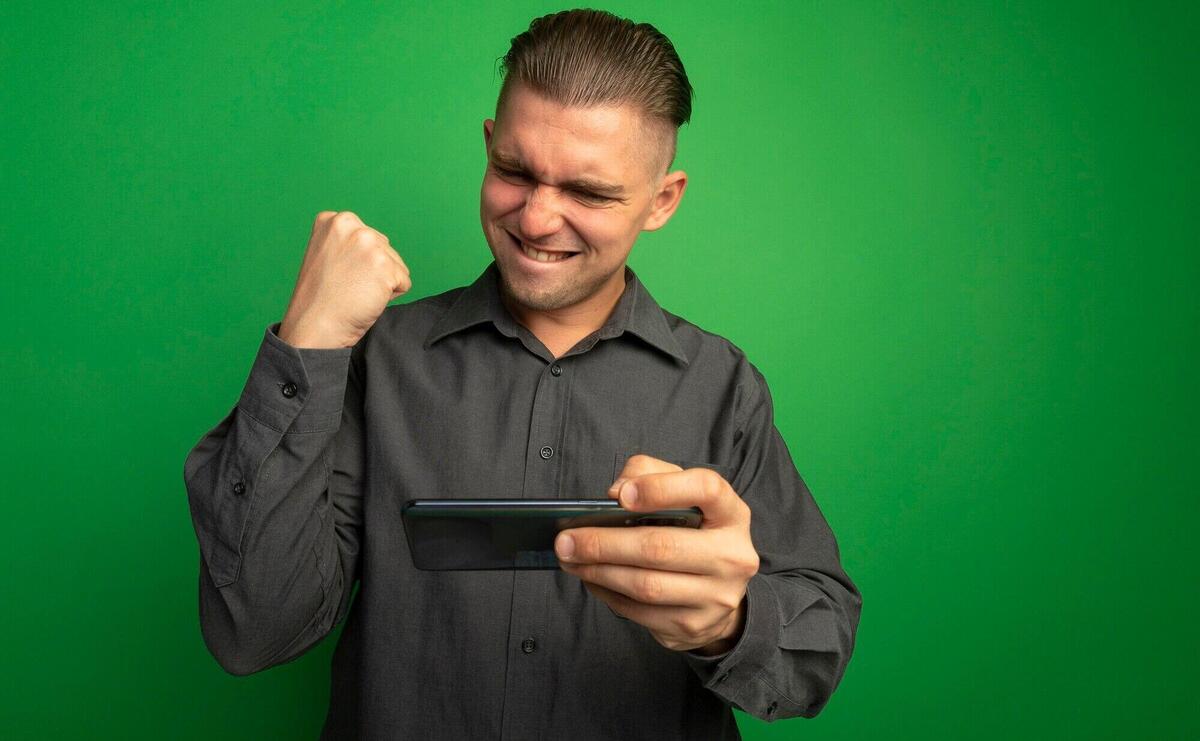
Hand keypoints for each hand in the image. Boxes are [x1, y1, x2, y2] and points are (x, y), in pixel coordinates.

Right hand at [278, 210, 411, 347]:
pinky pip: (404, 283)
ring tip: (355, 293)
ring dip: (382, 283)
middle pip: (385, 249)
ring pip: (396, 266)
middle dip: (373, 271)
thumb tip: (377, 244)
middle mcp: (352, 225)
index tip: (338, 273)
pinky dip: (390, 296)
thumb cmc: (320, 298)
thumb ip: (348, 243)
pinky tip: (365, 299)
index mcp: (335, 220)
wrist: (313, 326)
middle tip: (348, 286)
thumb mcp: (326, 255)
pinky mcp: (385, 265)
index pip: (369, 238)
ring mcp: (369, 244)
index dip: (358, 262)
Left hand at [556, 454, 759, 654]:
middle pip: (661, 547)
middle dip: (605, 543)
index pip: (706, 489)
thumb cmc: (694, 533)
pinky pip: (640, 612)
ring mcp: (715, 597)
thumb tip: (615, 493)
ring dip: (599, 571)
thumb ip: (648, 474)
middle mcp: (731, 556)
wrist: (721, 594)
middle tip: (567, 539)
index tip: (622, 497)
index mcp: (731, 514)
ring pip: (646, 585)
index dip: (662, 489)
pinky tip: (590, 578)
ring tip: (570, 559)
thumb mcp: (682, 494)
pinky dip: (607, 594)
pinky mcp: (692, 625)